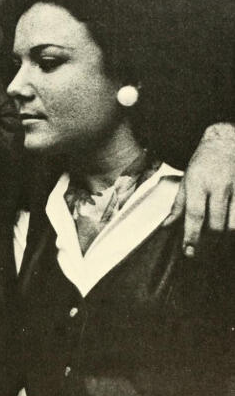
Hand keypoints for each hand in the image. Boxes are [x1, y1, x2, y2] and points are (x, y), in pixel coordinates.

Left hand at [165, 122, 234, 256]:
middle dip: (209, 242)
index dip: (191, 236)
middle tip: (201, 253)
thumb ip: (178, 205)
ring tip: (216, 244)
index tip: (188, 252)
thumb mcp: (185, 181)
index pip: (194, 214)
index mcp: (198, 183)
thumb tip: (166, 226)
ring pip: (234, 223)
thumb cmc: (202, 164)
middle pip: (217, 223)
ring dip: (225, 237)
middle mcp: (219, 186)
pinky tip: (228, 231)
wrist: (225, 142)